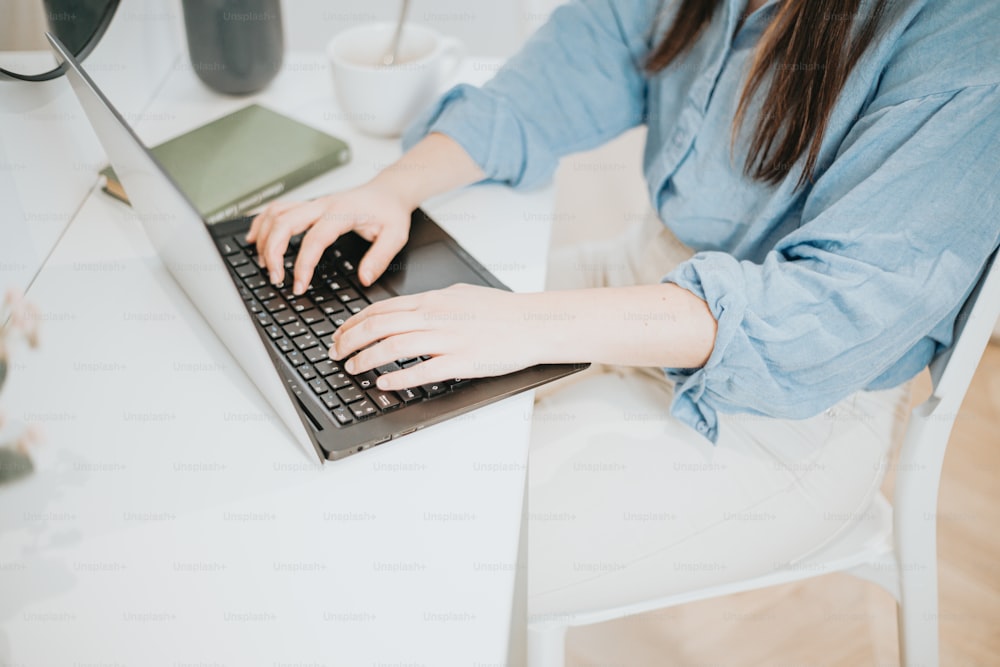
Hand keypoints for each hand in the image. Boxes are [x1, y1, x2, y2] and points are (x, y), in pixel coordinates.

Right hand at [245, 180, 412, 293]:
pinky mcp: (309, 205)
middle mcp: (323, 204)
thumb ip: (380, 257)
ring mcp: (313, 203)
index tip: (299, 285)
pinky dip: (262, 222)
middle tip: (275, 278)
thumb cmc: (390, 211)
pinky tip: (255, 239)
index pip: (314, 239)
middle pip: (284, 223)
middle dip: (273, 252)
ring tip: (265, 265)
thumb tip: (364, 278)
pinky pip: (278, 209)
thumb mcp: (396, 235)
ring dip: (264, 238)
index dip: (303, 264)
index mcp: (342, 212)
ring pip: (276, 214)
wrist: (389, 191)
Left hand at [330, 284, 545, 390]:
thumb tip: (410, 308)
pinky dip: (398, 378)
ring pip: (394, 347)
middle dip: (349, 341)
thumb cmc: (501, 311)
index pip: (381, 309)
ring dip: (366, 359)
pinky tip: (384, 383)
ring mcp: (448, 339)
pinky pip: (423, 370)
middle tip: (335, 353)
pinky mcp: (462, 361)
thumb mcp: (461, 294)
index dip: (353, 323)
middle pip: (379, 326)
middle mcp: (436, 317)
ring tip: (352, 368)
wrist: (533, 323)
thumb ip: (433, 302)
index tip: (339, 334)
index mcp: (433, 300)